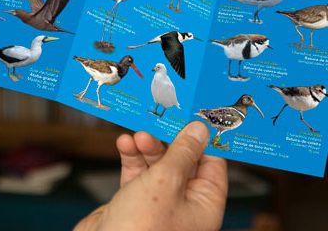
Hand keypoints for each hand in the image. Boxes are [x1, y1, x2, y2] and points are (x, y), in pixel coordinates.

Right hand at [75, 122, 227, 230]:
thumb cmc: (140, 227)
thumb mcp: (166, 181)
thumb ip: (182, 152)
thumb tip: (200, 130)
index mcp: (203, 206)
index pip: (212, 165)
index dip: (203, 140)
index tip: (192, 116)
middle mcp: (184, 205)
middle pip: (182, 161)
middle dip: (167, 140)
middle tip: (158, 121)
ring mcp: (158, 203)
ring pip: (157, 164)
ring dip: (146, 146)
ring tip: (137, 135)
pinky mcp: (134, 201)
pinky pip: (137, 172)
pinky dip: (131, 157)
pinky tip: (124, 144)